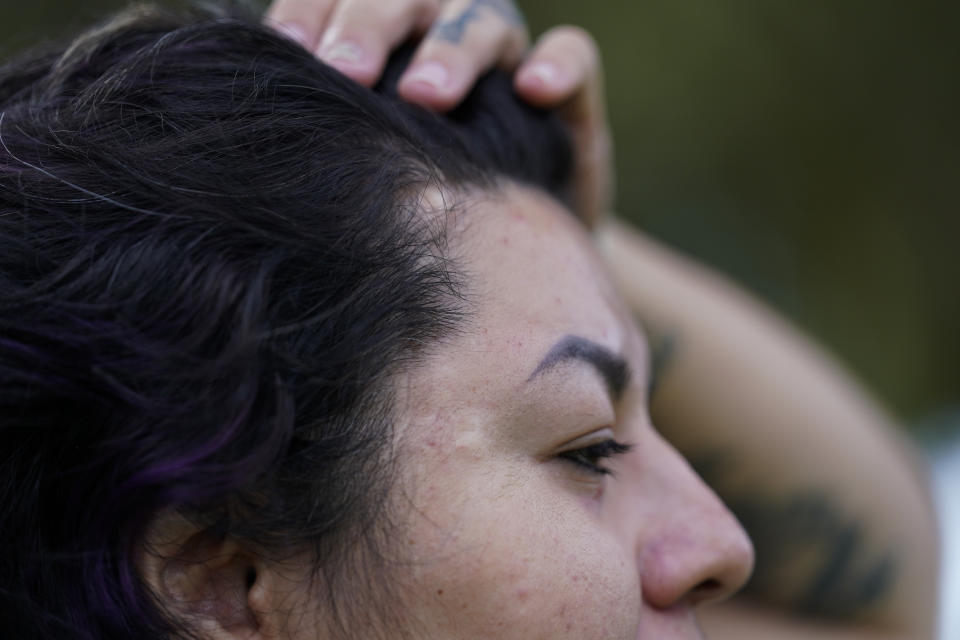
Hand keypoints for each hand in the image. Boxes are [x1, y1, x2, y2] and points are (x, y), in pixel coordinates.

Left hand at [263, 0, 613, 226]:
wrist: (501, 268)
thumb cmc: (415, 220)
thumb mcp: (364, 186)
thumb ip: (323, 150)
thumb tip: (243, 157)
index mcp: (380, 51)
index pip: (340, 3)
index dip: (312, 12)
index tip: (286, 52)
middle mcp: (440, 41)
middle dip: (373, 25)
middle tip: (345, 69)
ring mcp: (506, 65)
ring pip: (484, 18)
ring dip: (453, 48)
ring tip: (426, 96)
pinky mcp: (568, 101)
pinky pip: (575, 57)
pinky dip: (557, 64)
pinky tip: (531, 90)